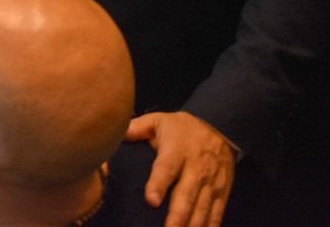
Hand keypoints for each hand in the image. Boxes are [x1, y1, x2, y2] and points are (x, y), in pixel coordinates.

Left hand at [124, 111, 235, 226]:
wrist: (220, 127)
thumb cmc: (182, 128)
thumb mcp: (158, 120)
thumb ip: (137, 128)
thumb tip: (116, 132)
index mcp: (177, 152)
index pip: (166, 169)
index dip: (159, 185)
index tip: (151, 200)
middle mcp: (195, 169)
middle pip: (186, 195)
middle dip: (177, 216)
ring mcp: (210, 182)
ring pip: (202, 208)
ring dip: (193, 225)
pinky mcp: (221, 191)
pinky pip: (217, 212)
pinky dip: (211, 226)